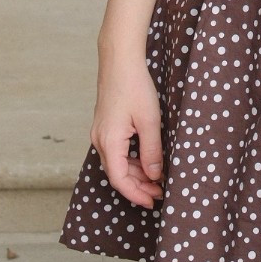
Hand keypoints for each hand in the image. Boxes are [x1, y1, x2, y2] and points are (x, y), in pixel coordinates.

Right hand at [90, 53, 163, 208]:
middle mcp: (100, 140)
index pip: (120, 180)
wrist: (119, 60)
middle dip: (139, 186)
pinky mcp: (105, 127)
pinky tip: (147, 161)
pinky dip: (132, 160)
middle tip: (160, 192)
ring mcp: (100, 133)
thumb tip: (154, 175)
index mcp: (109, 142)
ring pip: (117, 163)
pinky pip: (117, 152)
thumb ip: (152, 150)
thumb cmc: (134, 86)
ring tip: (157, 179)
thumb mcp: (149, 121)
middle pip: (118, 174)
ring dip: (136, 174)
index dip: (136, 194)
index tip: (153, 201)